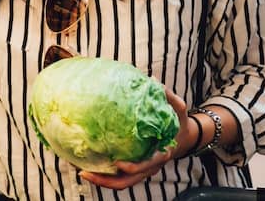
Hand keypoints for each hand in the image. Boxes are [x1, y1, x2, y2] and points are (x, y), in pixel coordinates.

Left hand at [80, 89, 195, 189]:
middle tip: (85, 173)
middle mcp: (150, 167)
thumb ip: (169, 97)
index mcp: (161, 154)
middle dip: (106, 181)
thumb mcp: (179, 109)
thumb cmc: (179, 123)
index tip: (117, 163)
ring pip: (121, 183)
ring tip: (81, 172)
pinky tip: (88, 166)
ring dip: (102, 181)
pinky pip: (119, 177)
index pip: (146, 166)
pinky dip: (105, 176)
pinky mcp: (135, 170)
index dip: (132, 167)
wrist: (183, 138)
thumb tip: (153, 80)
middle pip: (128, 181)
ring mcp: (142, 171)